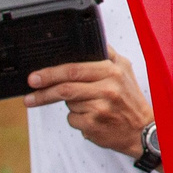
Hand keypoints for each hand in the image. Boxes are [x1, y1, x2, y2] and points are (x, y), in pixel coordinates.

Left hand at [23, 57, 153, 156]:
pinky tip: (91, 118)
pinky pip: (72, 119)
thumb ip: (107, 54)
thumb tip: (88, 41)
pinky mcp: (94, 126)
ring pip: (68, 104)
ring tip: (88, 106)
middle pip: (65, 88)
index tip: (35, 76)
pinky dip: (76, 119)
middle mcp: (107, 89)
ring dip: (70, 105)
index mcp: (112, 71)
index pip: (74, 69)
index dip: (51, 73)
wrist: (143, 131)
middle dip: (43, 91)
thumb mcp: (125, 69)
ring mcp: (100, 108)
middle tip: (29, 95)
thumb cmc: (131, 100)